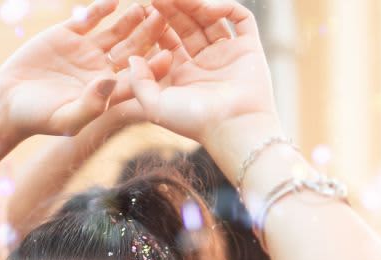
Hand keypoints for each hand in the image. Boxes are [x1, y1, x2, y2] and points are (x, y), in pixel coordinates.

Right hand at [0, 0, 171, 137]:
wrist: (8, 102)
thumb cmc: (39, 119)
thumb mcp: (66, 119)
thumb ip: (91, 105)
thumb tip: (111, 80)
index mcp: (107, 93)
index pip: (138, 79)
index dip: (154, 68)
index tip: (169, 55)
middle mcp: (102, 70)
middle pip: (133, 50)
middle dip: (150, 35)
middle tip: (167, 18)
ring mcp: (87, 51)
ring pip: (117, 31)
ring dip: (133, 18)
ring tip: (148, 4)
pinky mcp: (69, 34)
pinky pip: (91, 17)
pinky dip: (102, 7)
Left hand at [129, 0, 278, 149]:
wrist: (233, 126)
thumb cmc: (193, 122)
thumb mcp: (154, 106)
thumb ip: (139, 83)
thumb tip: (132, 58)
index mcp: (182, 76)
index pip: (167, 42)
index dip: (156, 25)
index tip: (144, 9)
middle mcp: (204, 64)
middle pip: (186, 26)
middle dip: (172, 9)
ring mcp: (226, 54)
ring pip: (210, 19)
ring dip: (195, 4)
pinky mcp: (248, 48)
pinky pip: (239, 19)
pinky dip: (226, 7)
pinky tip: (208, 6)